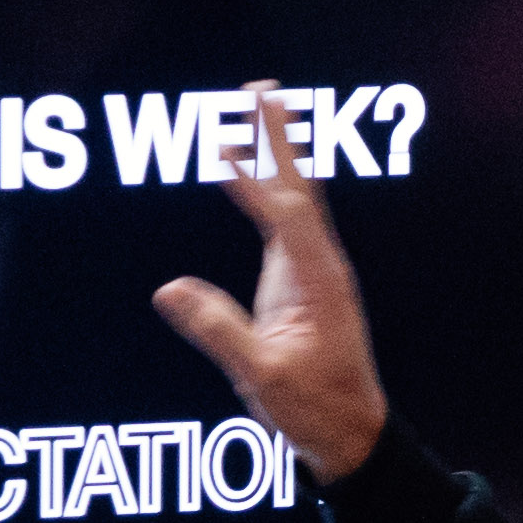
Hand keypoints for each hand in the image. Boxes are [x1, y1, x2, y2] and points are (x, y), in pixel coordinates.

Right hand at [150, 80, 391, 480]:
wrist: (352, 434)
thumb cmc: (315, 408)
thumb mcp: (262, 376)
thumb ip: (218, 331)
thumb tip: (169, 289)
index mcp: (318, 282)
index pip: (283, 217)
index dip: (252, 182)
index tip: (221, 148)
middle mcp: (322, 266)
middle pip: (298, 187)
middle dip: (278, 136)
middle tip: (261, 88)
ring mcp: (315, 271)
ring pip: (296, 196)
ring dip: (277, 150)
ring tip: (258, 106)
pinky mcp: (304, 281)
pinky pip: (288, 219)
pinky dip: (271, 186)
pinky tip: (259, 170)